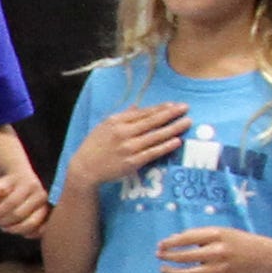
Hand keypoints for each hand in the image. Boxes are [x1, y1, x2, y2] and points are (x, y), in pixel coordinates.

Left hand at [0, 161, 52, 237]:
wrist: (20, 185)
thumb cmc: (3, 189)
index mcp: (28, 184)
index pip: (11, 203)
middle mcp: (41, 195)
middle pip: (19, 215)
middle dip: (3, 221)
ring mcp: (47, 208)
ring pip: (30, 225)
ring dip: (13, 229)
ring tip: (5, 225)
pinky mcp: (49, 220)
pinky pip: (38, 232)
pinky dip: (25, 234)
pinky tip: (16, 228)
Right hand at [73, 99, 188, 196]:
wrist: (84, 168)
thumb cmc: (94, 146)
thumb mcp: (105, 126)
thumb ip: (123, 116)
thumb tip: (137, 106)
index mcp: (117, 121)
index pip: (143, 113)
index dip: (160, 108)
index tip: (174, 104)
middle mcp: (123, 132)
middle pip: (152, 121)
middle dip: (171, 114)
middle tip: (186, 108)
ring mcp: (128, 148)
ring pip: (156, 136)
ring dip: (173, 128)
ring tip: (187, 122)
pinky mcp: (132, 162)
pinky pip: (153, 152)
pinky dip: (165, 146)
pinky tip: (176, 141)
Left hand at [156, 229, 269, 272]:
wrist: (261, 256)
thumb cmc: (235, 241)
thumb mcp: (219, 232)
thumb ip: (197, 235)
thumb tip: (171, 240)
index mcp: (216, 236)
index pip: (186, 239)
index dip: (170, 243)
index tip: (160, 245)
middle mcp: (217, 252)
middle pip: (185, 257)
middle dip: (168, 256)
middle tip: (159, 255)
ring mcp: (219, 269)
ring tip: (163, 269)